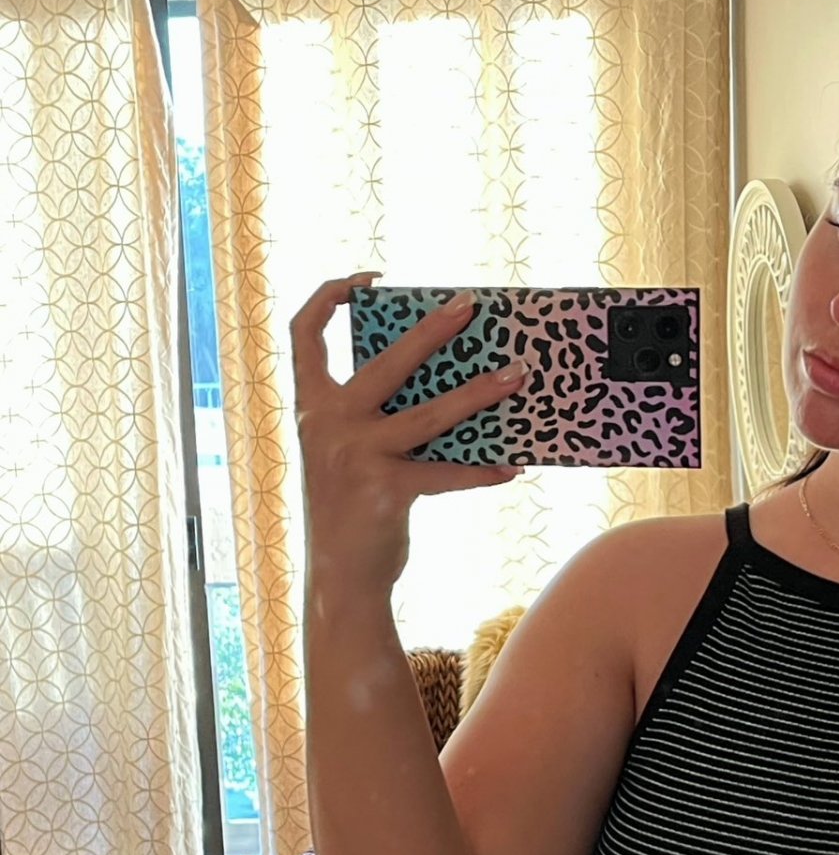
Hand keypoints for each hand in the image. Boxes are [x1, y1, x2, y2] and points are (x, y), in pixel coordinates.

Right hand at [288, 271, 534, 598]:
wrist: (340, 575)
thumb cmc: (352, 505)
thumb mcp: (347, 450)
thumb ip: (373, 415)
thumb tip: (442, 378)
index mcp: (312, 406)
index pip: (304, 333)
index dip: (330, 296)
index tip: (368, 280)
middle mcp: (328, 423)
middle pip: (386, 361)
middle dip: (431, 329)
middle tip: (470, 306)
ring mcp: (356, 455)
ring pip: (430, 413)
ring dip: (480, 393)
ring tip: (518, 375)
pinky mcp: (387, 489)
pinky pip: (448, 472)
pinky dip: (483, 470)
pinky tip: (514, 466)